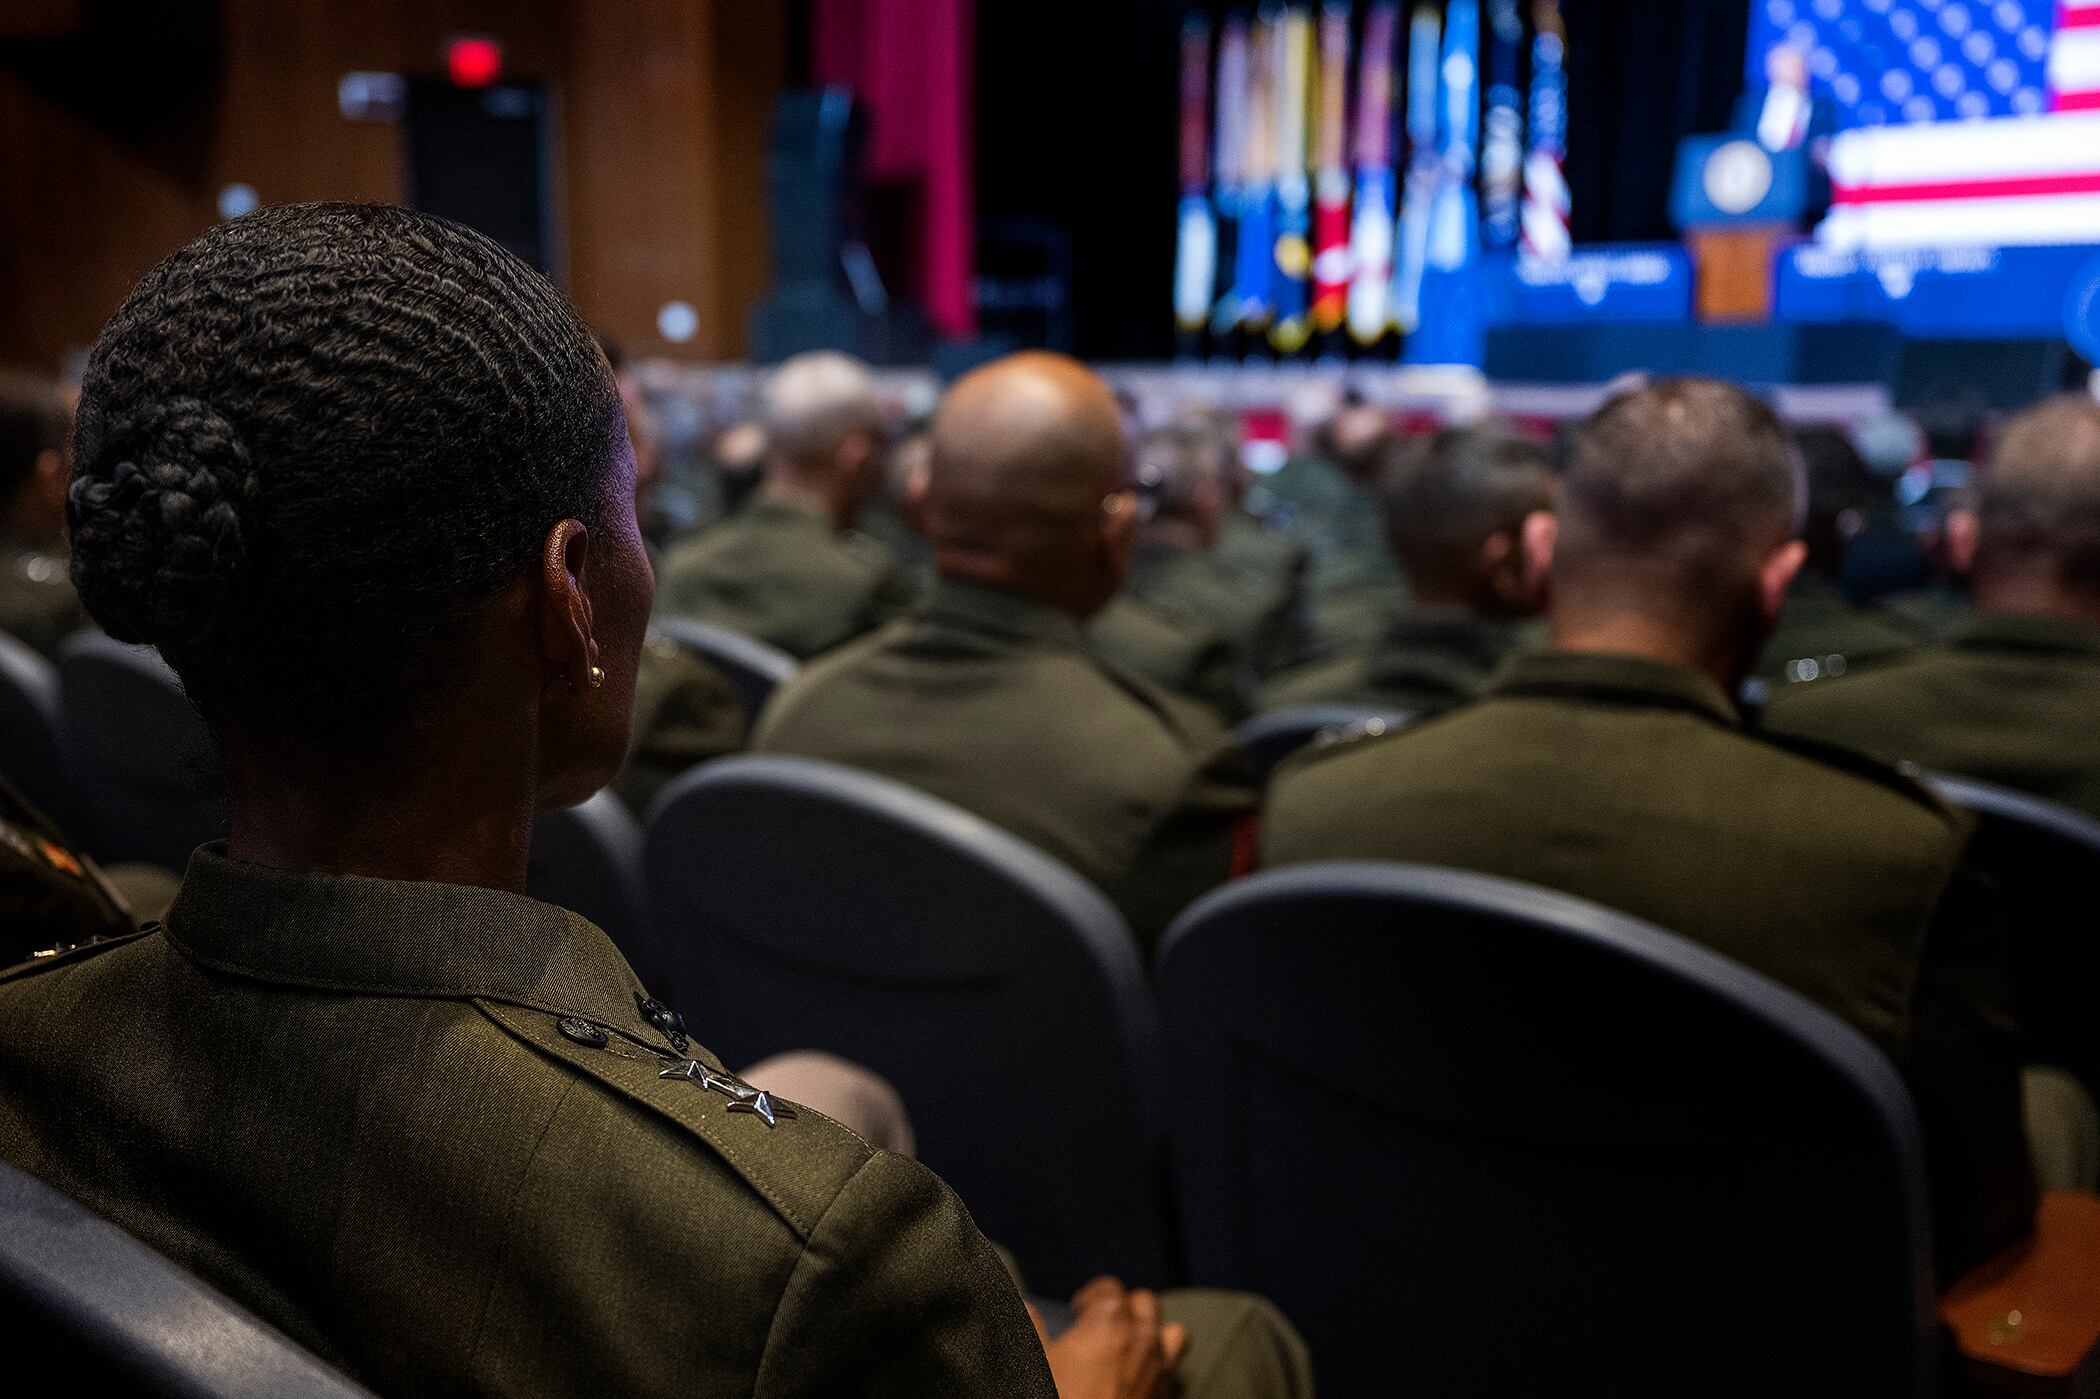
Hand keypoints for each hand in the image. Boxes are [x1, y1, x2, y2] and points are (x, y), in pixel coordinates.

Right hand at [1033, 1276, 1189, 1398]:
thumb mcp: (1033, 1363)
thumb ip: (1031, 1329)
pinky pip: (1174, 1372)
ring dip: (1154, 1334)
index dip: (1091, 1296)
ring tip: (1132, 1346)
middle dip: (1124, 1308)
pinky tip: (1139, 1378)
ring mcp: (1160, 1370)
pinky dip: (1161, 1367)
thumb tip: (1028, 1311)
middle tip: (1100, 1325)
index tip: (1077, 1312)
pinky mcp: (1166, 1398)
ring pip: (1172, 1333)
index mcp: (1109, 1321)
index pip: (1108, 1288)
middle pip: (1144, 1304)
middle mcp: (1142, 1339)